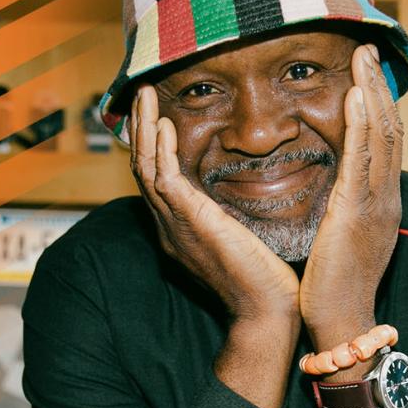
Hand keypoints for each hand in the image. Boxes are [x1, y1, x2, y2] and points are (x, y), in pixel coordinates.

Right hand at [129, 85, 299, 325]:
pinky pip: (165, 179)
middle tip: (140, 95)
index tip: (156, 115)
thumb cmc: (266, 281)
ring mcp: (176, 226)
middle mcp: (170, 228)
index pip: (157, 180)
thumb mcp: (244, 238)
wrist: (268, 312)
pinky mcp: (192, 223)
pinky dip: (161, 150)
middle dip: (139, 130)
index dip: (151, 146)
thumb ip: (234, 215)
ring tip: (144, 95)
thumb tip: (244, 193)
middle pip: (142, 170)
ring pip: (146, 169)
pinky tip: (164, 124)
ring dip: (144, 129)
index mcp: (181, 231)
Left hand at [300, 43, 403, 348]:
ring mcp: (376, 204)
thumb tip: (335, 190)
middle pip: (391, 130)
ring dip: (372, 91)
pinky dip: (362, 122)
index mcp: (382, 203)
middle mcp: (387, 198)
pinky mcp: (356, 212)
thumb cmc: (334, 287)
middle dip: (379, 86)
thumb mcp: (343, 238)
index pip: (387, 144)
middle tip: (368, 49)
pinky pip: (362, 159)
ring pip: (382, 136)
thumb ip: (344, 209)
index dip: (380, 106)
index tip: (367, 73)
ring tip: (362, 56)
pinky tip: (355, 93)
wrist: (341, 323)